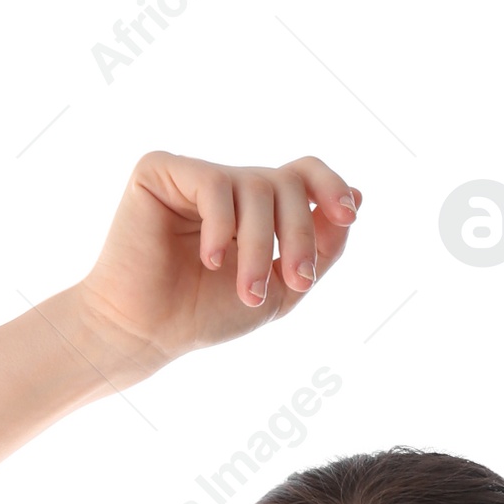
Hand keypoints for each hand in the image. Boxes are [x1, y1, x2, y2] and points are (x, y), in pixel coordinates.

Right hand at [71, 150, 361, 368]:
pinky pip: (213, 183)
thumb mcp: (281, 290)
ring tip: (247, 291)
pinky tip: (211, 261)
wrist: (145, 333)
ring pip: (254, 184)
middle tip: (295, 281)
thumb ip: (321, 249)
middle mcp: (229, 185)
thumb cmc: (204, 316)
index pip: (304, 174)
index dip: (331, 186)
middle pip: (287, 182)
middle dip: (299, 233)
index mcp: (256, 208)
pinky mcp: (160, 171)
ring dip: (259, 244)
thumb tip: (357, 197)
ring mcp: (196, 175)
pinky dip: (221, 227)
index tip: (349, 214)